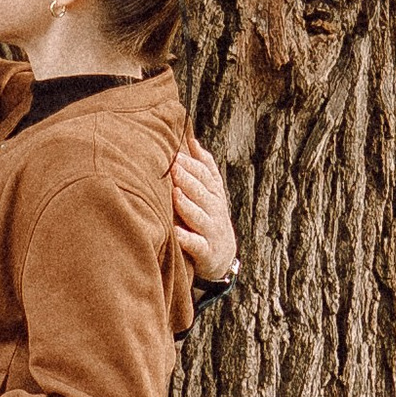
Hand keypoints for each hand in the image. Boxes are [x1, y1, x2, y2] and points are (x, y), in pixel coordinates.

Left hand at [173, 139, 238, 289]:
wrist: (222, 257)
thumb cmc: (210, 218)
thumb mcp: (211, 192)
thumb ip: (204, 167)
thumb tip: (192, 140)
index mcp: (214, 194)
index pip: (205, 176)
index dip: (192, 165)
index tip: (175, 154)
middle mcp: (215, 211)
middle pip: (202, 193)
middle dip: (188, 180)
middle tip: (173, 167)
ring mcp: (212, 232)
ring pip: (200, 217)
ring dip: (187, 206)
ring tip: (175, 195)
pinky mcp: (207, 252)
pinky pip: (197, 245)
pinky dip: (187, 239)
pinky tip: (175, 232)